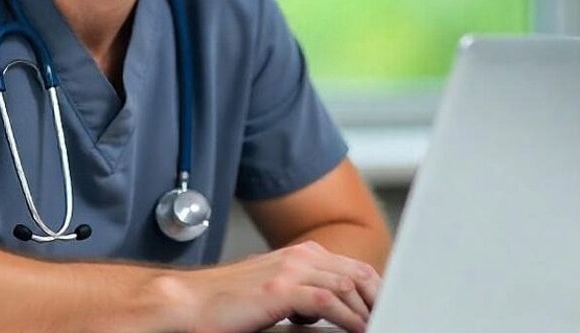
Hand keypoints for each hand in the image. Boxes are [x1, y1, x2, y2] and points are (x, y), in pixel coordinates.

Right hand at [171, 241, 380, 331]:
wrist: (188, 301)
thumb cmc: (226, 302)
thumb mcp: (274, 291)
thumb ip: (302, 293)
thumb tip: (333, 310)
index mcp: (300, 255)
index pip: (353, 269)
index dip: (375, 290)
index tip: (386, 310)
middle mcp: (299, 257)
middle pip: (358, 273)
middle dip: (379, 299)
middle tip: (391, 317)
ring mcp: (290, 270)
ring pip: (347, 285)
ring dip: (367, 310)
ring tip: (378, 326)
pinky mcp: (280, 289)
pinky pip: (327, 301)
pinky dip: (348, 317)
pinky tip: (357, 329)